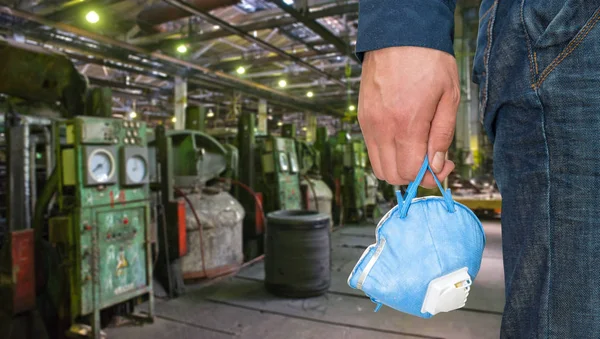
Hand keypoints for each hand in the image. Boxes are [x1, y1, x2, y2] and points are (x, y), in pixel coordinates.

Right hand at [358, 46, 458, 187]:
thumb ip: (442, 135)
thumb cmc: (429, 62)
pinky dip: (388, 153)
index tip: (444, 166)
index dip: (429, 177)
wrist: (399, 35)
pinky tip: (403, 137)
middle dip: (413, 176)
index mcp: (406, 125)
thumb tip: (438, 166)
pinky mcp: (362, 117)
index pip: (411, 172)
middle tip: (432, 161)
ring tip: (416, 150)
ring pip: (379, 167)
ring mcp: (369, 124)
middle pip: (392, 176)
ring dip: (399, 167)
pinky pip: (372, 149)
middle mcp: (382, 129)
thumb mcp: (449, 97)